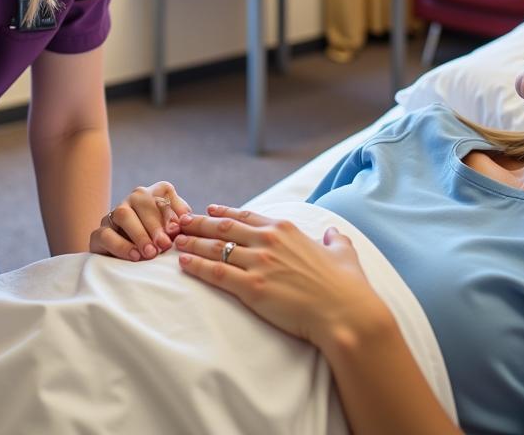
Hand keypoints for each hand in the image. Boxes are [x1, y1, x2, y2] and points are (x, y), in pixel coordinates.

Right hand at [89, 181, 192, 261]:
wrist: (130, 263)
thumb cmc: (161, 244)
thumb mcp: (175, 232)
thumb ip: (181, 224)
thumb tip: (186, 221)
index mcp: (154, 194)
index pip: (164, 192)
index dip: (171, 209)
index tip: (178, 230)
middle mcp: (133, 199)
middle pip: (142, 200)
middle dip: (155, 224)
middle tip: (165, 245)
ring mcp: (114, 215)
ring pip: (123, 214)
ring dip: (139, 233)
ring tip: (151, 253)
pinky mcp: (99, 234)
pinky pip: (106, 234)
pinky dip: (121, 246)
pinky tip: (135, 256)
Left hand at [175, 205, 393, 353]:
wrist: (346, 314)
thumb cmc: (347, 287)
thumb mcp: (344, 253)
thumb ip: (335, 240)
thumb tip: (333, 233)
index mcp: (286, 229)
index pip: (246, 216)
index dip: (224, 213)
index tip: (208, 210)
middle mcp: (268, 241)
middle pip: (223, 228)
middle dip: (198, 224)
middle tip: (180, 222)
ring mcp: (258, 263)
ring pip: (215, 248)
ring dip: (192, 243)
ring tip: (175, 241)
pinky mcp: (252, 288)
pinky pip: (217, 273)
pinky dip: (198, 266)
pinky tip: (184, 264)